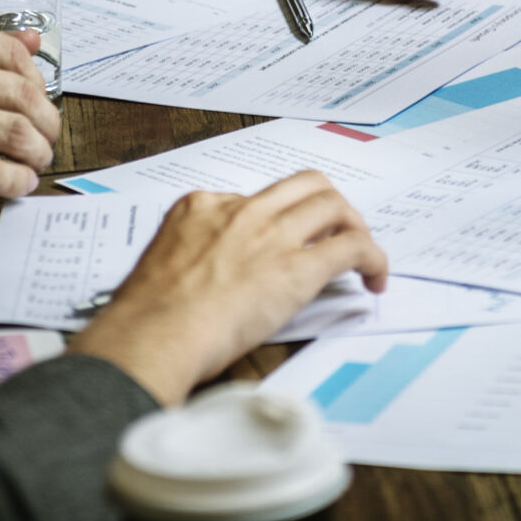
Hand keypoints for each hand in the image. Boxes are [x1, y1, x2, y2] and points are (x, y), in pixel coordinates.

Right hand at [0, 8, 62, 208]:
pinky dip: (12, 181)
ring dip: (36, 153)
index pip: (14, 55)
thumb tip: (32, 44)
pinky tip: (18, 184)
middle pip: (22, 96)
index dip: (38, 83)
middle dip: (47, 122)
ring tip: (36, 161)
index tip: (39, 100)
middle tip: (47, 137)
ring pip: (13, 134)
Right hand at [68, 172, 388, 405]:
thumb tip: (203, 281)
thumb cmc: (146, 318)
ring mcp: (271, 235)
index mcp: (200, 206)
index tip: (280, 243)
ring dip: (354, 226)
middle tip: (336, 232)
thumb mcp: (160, 265)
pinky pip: (352, 247)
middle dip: (327, 205)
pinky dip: (373, 258)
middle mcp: (241, 211)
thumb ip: (189, 258)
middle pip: (303, 185)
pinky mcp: (298, 267)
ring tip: (362, 255)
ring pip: (333, 205)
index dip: (276, 220)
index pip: (254, 199)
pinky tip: (374, 278)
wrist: (152, 335)